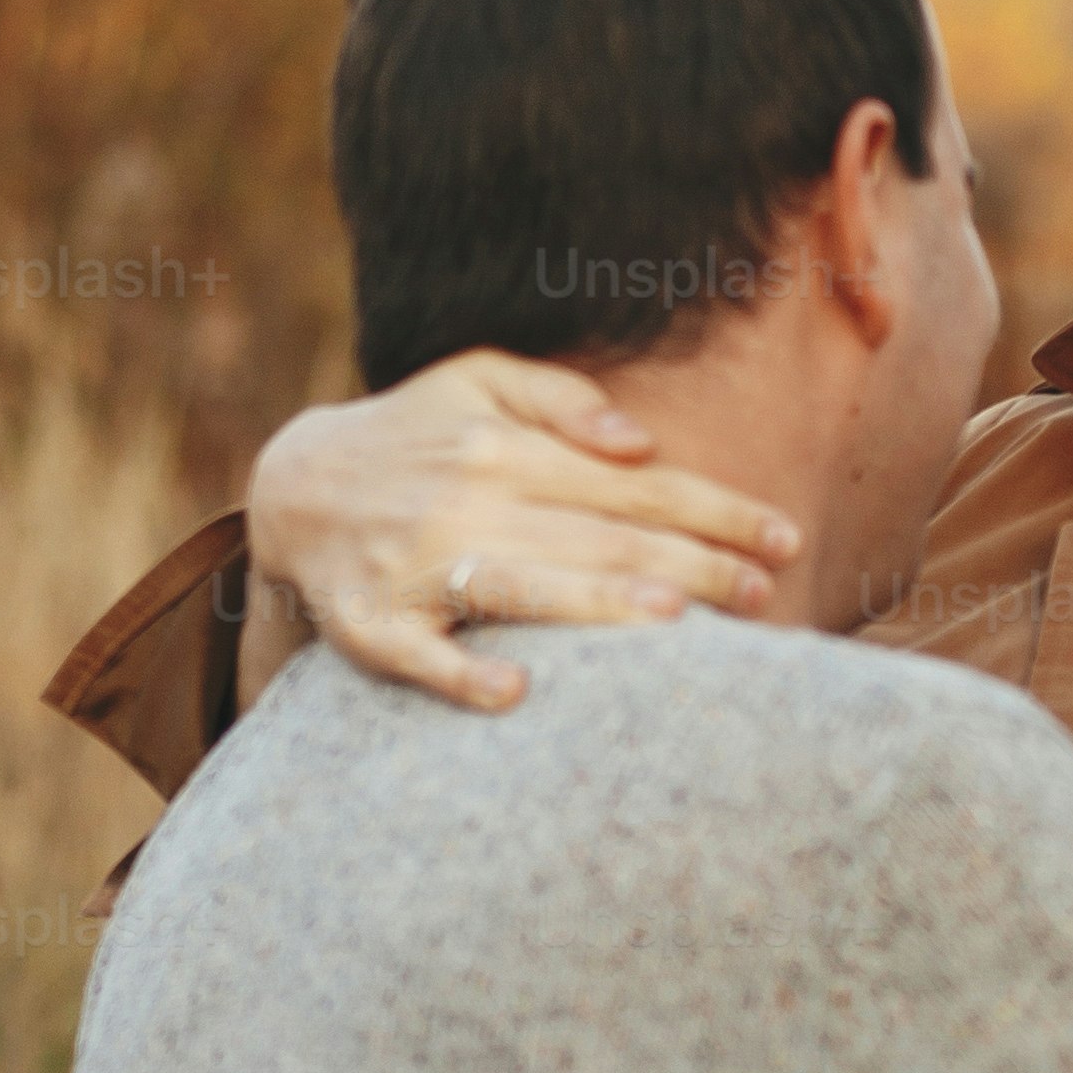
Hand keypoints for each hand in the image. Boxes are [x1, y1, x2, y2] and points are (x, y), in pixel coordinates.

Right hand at [241, 353, 800, 715]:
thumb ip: (562, 398)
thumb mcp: (475, 378)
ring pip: (521, 587)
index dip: (714, 511)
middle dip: (688, 565)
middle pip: (596, 538)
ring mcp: (414, 563)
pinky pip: (417, 655)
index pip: (633, 484)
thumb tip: (641, 441)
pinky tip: (514, 694)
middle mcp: (465, 499)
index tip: (782, 540)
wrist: (290, 484)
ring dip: (595, 604)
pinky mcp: (368, 620)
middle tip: (763, 596)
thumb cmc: (413, 435)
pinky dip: (459, 674)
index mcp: (504, 446)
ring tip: (674, 622)